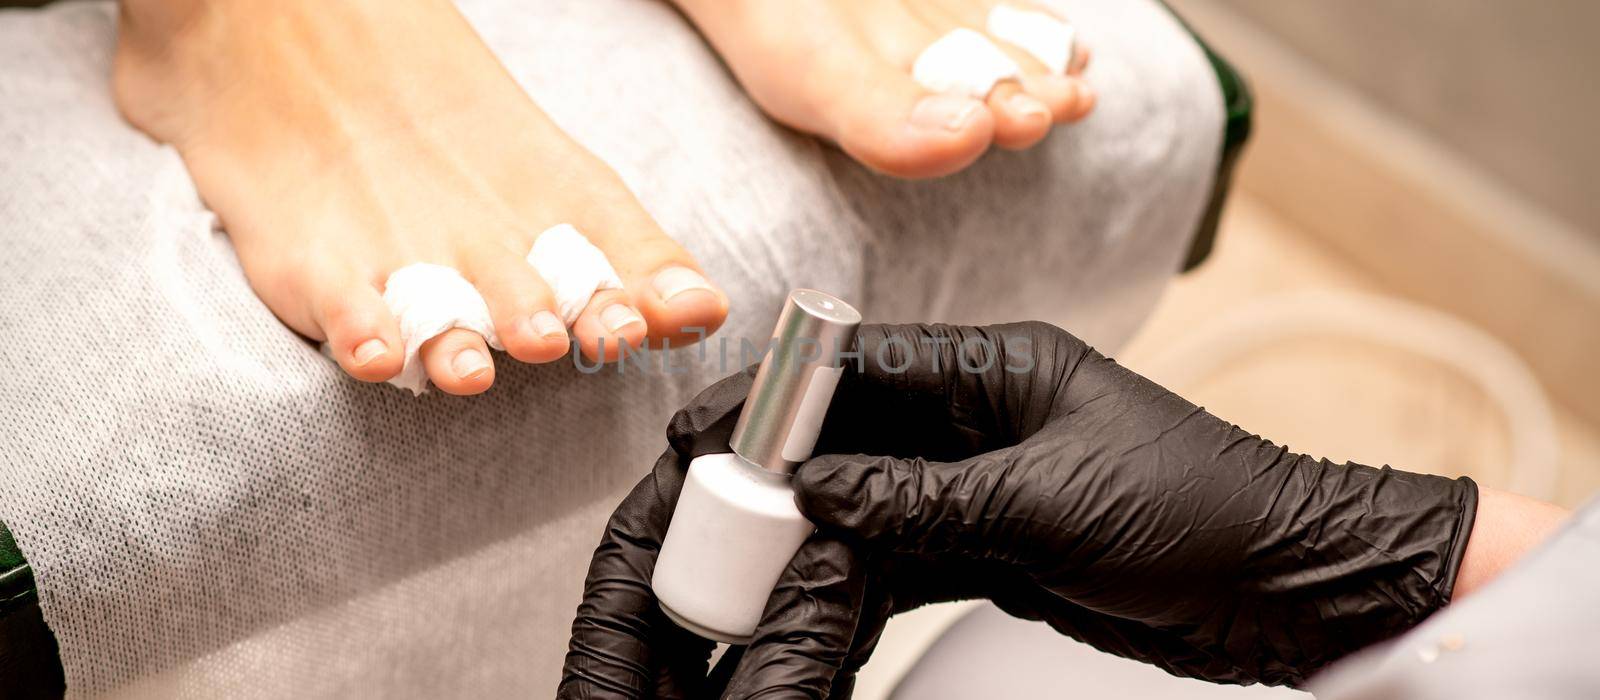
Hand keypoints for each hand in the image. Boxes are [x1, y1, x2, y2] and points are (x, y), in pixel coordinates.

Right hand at [559, 322, 1478, 695]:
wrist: (1288, 583)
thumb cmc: (1204, 509)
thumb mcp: (1052, 501)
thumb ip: (926, 498)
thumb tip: (819, 493)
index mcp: (999, 367)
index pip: (858, 365)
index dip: (775, 393)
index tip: (709, 429)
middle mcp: (983, 417)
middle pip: (851, 435)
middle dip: (780, 472)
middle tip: (712, 512)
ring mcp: (986, 483)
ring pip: (870, 500)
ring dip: (814, 533)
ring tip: (746, 565)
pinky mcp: (998, 544)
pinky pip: (906, 553)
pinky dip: (861, 576)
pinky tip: (813, 599)